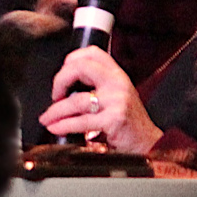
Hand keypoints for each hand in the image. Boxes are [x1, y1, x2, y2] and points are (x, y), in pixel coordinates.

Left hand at [41, 47, 163, 153]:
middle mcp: (118, 83)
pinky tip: (56, 128)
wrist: (149, 143)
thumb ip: (97, 87)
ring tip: (47, 118)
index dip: (71, 59)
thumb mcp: (117, 96)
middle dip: (59, 81)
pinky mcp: (113, 120)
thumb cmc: (130, 122)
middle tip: (54, 95)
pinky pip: (81, 121)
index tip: (62, 73)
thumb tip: (66, 88)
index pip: (92, 53)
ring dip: (56, 111)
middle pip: (80, 68)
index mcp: (117, 75)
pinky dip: (63, 125)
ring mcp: (116, 101)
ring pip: (76, 100)